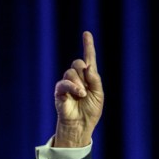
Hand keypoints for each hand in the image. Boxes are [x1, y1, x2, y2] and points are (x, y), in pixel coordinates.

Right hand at [53, 31, 103, 146]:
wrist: (81, 125)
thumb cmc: (91, 111)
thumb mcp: (99, 94)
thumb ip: (95, 79)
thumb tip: (87, 65)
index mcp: (89, 77)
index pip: (89, 58)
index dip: (88, 45)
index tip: (86, 33)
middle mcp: (77, 78)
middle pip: (78, 63)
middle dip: (84, 73)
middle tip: (87, 87)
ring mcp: (67, 83)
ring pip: (71, 72)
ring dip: (79, 83)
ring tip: (82, 95)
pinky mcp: (59, 91)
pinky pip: (64, 82)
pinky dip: (72, 86)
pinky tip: (79, 93)